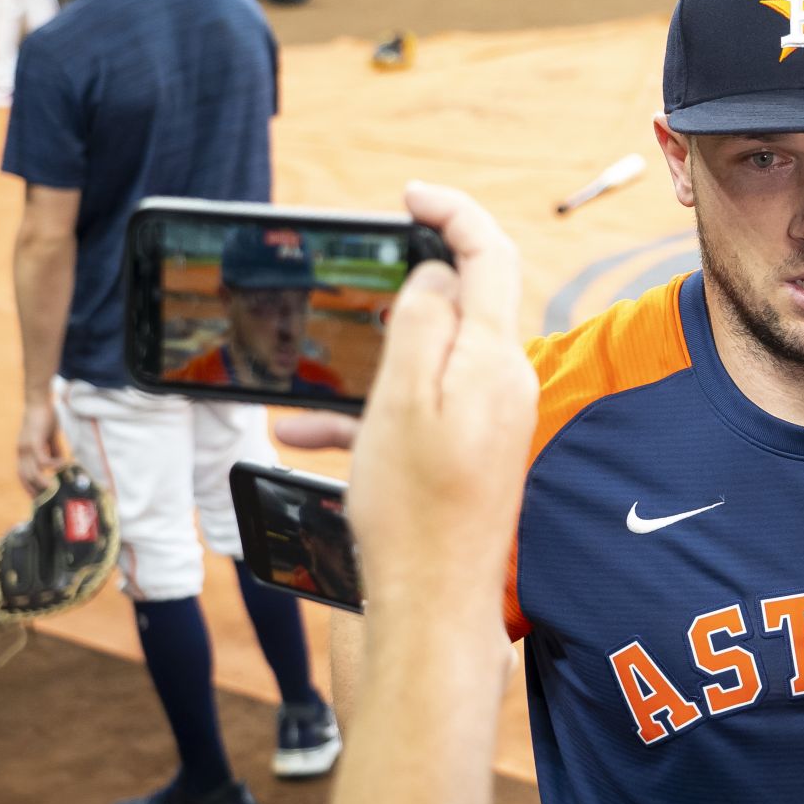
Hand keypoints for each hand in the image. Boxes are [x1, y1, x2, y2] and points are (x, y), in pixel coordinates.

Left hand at [17, 396, 61, 494]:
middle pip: (25, 478)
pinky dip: (52, 465)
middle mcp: (21, 452)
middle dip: (35, 490)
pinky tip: (64, 464)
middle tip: (48, 500)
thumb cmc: (44, 417)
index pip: (23, 475)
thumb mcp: (49, 437)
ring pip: (32, 472)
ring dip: (43, 482)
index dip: (29, 487)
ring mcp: (26, 448)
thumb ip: (53, 450)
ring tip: (55, 490)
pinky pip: (42, 460)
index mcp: (23, 453)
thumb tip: (60, 464)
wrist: (38, 401)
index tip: (39, 498)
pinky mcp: (34, 442)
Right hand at [345, 182, 536, 609]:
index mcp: (492, 359)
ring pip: (424, 366)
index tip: (408, 195)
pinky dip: (370, 414)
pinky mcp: (473, 453)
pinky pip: (420, 411)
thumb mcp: (401, 399)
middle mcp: (502, 384)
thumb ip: (421, 322)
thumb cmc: (413, 510)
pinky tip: (309, 439)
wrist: (434, 608)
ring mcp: (491, 420)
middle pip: (458, 306)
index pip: (488, 255)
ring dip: (364, 371)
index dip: (451, 212)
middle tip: (347, 290)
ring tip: (300, 401)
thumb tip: (438, 270)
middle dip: (396, 297)